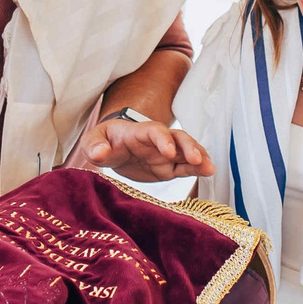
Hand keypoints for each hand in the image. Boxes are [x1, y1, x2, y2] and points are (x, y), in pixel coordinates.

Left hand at [80, 116, 215, 182]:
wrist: (112, 148)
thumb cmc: (103, 141)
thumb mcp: (92, 142)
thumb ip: (94, 146)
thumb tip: (100, 153)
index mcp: (138, 132)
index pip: (154, 131)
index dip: (163, 139)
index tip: (168, 152)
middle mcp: (157, 140)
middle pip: (178, 138)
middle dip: (188, 146)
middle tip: (196, 159)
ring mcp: (166, 153)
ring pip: (187, 151)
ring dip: (199, 157)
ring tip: (210, 168)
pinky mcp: (169, 167)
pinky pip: (186, 167)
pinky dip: (198, 168)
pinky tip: (209, 172)